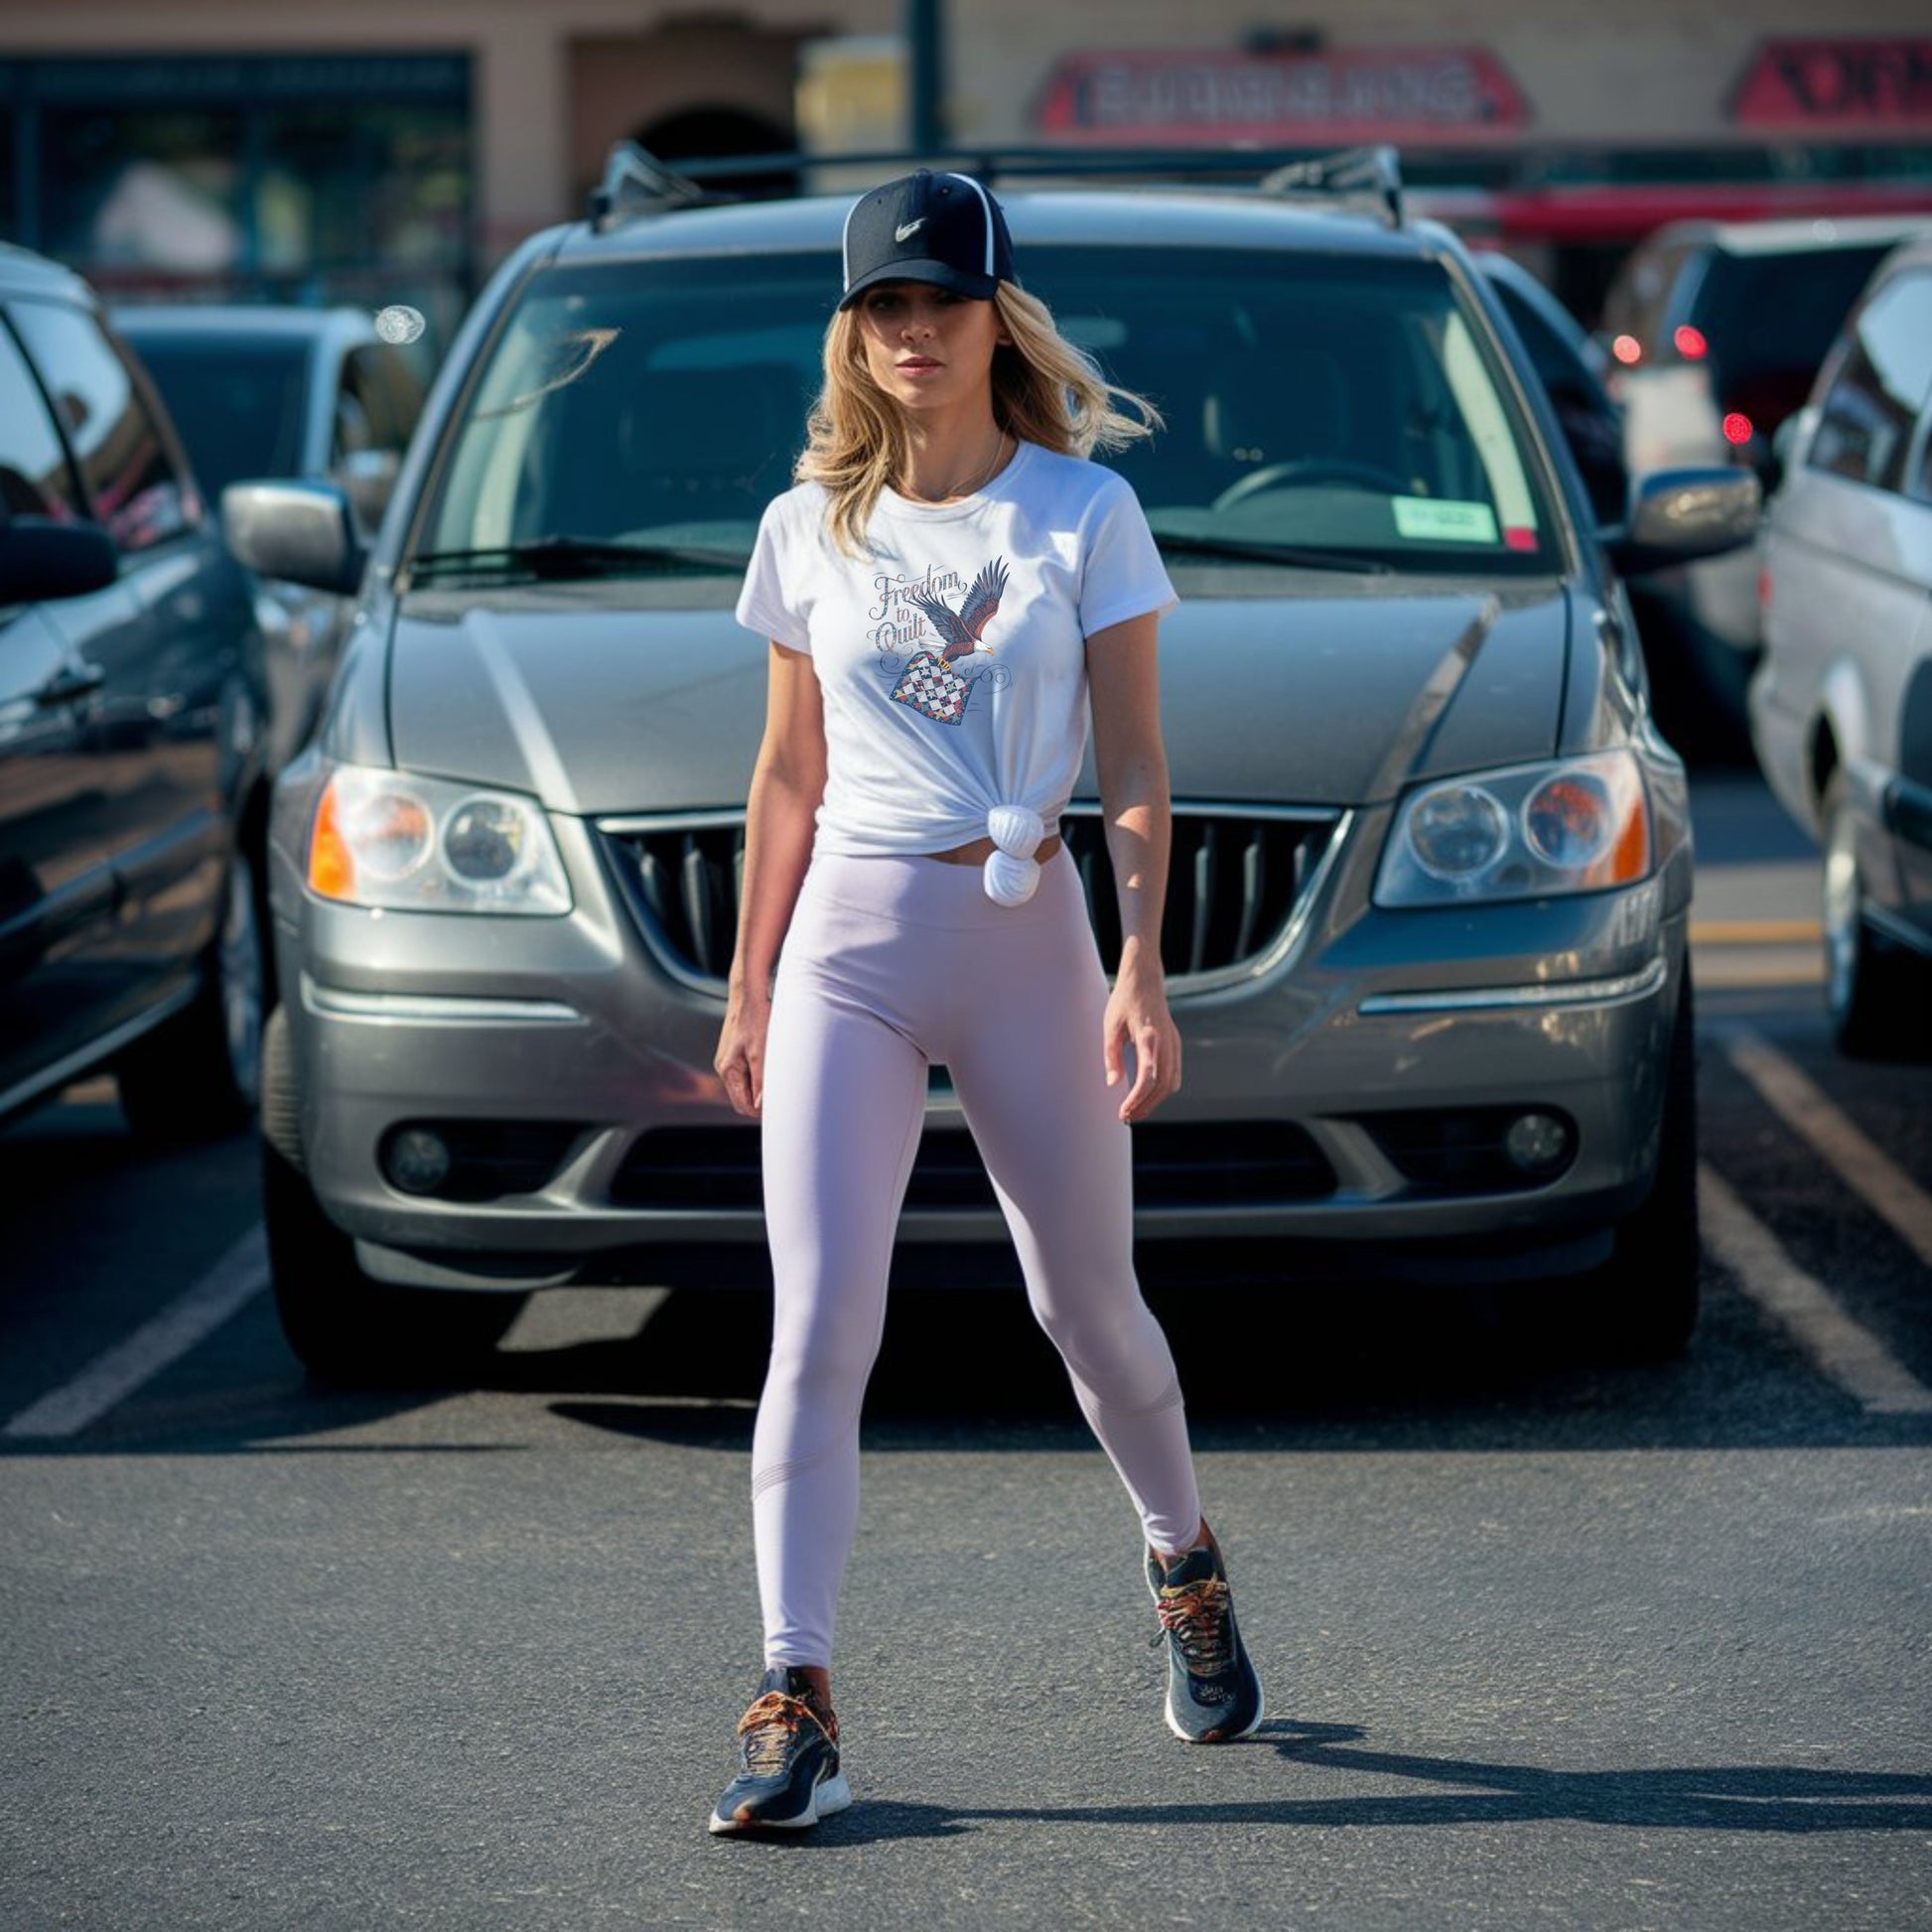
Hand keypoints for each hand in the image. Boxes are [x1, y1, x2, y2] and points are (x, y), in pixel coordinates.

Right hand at [715, 986, 771, 1117]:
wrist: (749, 994)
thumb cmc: (755, 1020)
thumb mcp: (761, 1053)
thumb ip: (760, 1081)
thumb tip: (759, 1106)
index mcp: (727, 1070)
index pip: (742, 1105)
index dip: (760, 1112)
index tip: (779, 1107)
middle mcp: (724, 1067)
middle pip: (743, 1097)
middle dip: (760, 1100)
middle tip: (783, 1095)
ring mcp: (729, 1059)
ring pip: (746, 1084)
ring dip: (761, 1086)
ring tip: (779, 1076)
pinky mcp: (736, 1052)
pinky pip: (748, 1072)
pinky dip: (760, 1073)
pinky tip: (773, 1064)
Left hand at [1102, 967, 1181, 1123]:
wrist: (1145, 980)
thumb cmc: (1125, 1001)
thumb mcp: (1110, 1026)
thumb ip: (1111, 1056)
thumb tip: (1113, 1084)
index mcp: (1149, 1037)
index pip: (1148, 1077)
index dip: (1137, 1099)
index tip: (1123, 1110)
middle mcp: (1167, 1042)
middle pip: (1163, 1085)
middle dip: (1146, 1106)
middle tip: (1127, 1117)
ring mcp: (1174, 1044)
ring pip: (1171, 1082)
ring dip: (1155, 1100)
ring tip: (1135, 1110)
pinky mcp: (1175, 1044)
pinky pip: (1174, 1073)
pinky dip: (1162, 1089)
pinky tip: (1147, 1095)